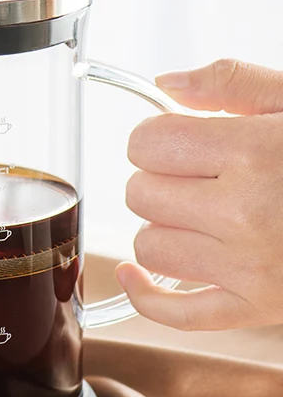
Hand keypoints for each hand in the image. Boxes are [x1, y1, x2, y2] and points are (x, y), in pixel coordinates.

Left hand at [119, 59, 282, 330]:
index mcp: (254, 154)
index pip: (147, 144)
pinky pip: (177, 314)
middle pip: (141, 194)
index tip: (175, 137)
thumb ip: (230, 82)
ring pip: (150, 246)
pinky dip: (147, 296)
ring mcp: (252, 269)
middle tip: (194, 174)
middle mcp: (247, 215)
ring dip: (163, 226)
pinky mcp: (260, 308)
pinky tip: (136, 274)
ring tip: (200, 213)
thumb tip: (167, 84)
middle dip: (158, 177)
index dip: (155, 136)